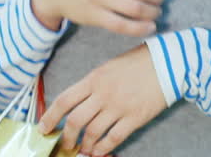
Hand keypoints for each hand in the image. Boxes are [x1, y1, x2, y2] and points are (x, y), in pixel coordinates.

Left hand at [38, 44, 166, 154]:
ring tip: (83, 150)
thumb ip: (93, 84)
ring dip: (84, 145)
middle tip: (64, 144)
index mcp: (94, 79)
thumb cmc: (138, 62)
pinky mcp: (134, 118)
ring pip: (93, 132)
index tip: (43, 128)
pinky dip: (103, 148)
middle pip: (76, 121)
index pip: (65, 100)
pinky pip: (113, 138)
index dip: (50, 116)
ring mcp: (119, 107)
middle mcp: (103, 94)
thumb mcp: (109, 67)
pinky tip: (99, 152)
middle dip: (66, 137)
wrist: (167, 63)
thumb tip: (79, 103)